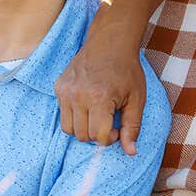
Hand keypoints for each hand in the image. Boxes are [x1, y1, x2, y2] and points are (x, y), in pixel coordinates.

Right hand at [54, 16, 147, 153]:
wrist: (110, 42)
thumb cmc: (127, 70)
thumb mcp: (137, 99)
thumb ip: (132, 127)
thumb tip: (131, 153)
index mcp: (100, 98)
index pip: (98, 136)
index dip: (110, 138)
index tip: (117, 128)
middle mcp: (78, 95)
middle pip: (81, 135)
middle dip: (96, 135)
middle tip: (109, 122)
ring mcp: (66, 91)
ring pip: (68, 129)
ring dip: (83, 128)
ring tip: (97, 116)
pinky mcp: (59, 87)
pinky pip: (62, 114)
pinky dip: (74, 115)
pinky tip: (87, 104)